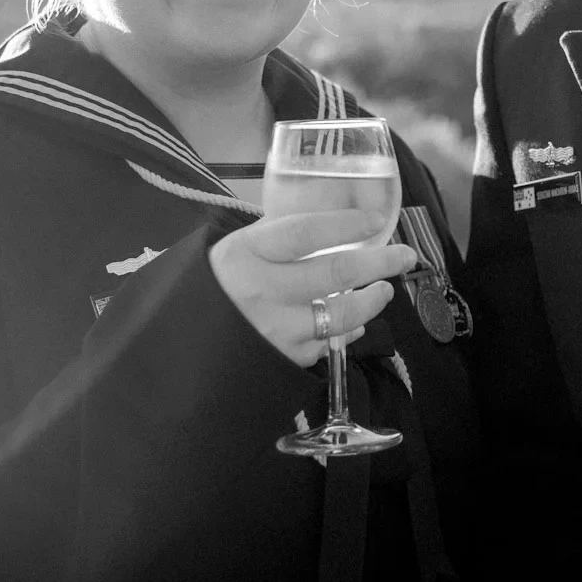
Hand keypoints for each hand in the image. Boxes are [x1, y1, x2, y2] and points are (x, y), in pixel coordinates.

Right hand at [207, 209, 415, 366]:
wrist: (177, 350)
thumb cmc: (208, 291)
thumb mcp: (233, 253)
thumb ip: (274, 241)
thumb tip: (329, 228)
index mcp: (244, 254)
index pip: (304, 232)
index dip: (345, 224)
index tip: (376, 220)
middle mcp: (261, 292)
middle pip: (335, 273)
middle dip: (379, 263)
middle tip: (405, 256)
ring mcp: (273, 332)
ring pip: (340, 316)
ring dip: (371, 303)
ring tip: (383, 292)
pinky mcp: (281, 361)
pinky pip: (325, 345)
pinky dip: (343, 332)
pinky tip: (351, 324)